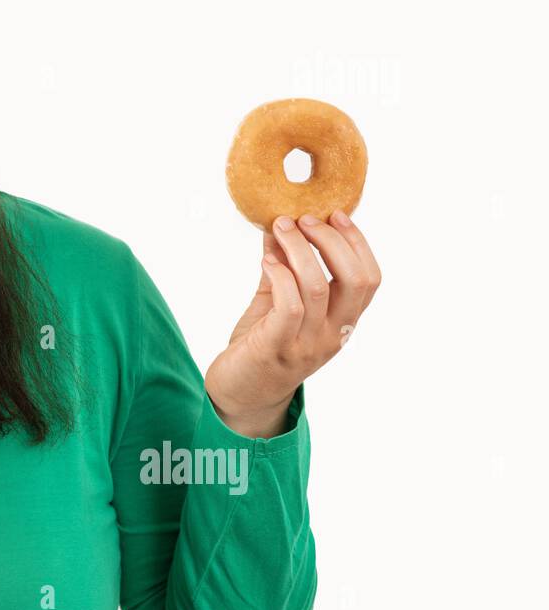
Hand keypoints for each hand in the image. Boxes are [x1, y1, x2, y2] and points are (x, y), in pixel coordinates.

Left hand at [204, 209, 381, 436]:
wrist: (239, 395)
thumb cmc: (261, 345)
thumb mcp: (277, 302)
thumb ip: (284, 267)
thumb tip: (280, 224)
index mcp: (343, 322)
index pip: (370, 278)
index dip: (357, 242)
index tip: (335, 214)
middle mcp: (334, 334)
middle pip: (356, 279)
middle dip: (332, 240)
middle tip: (304, 218)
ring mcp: (308, 344)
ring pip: (317, 286)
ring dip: (299, 249)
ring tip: (280, 228)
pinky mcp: (278, 349)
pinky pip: (289, 305)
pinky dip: (280, 275)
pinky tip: (267, 260)